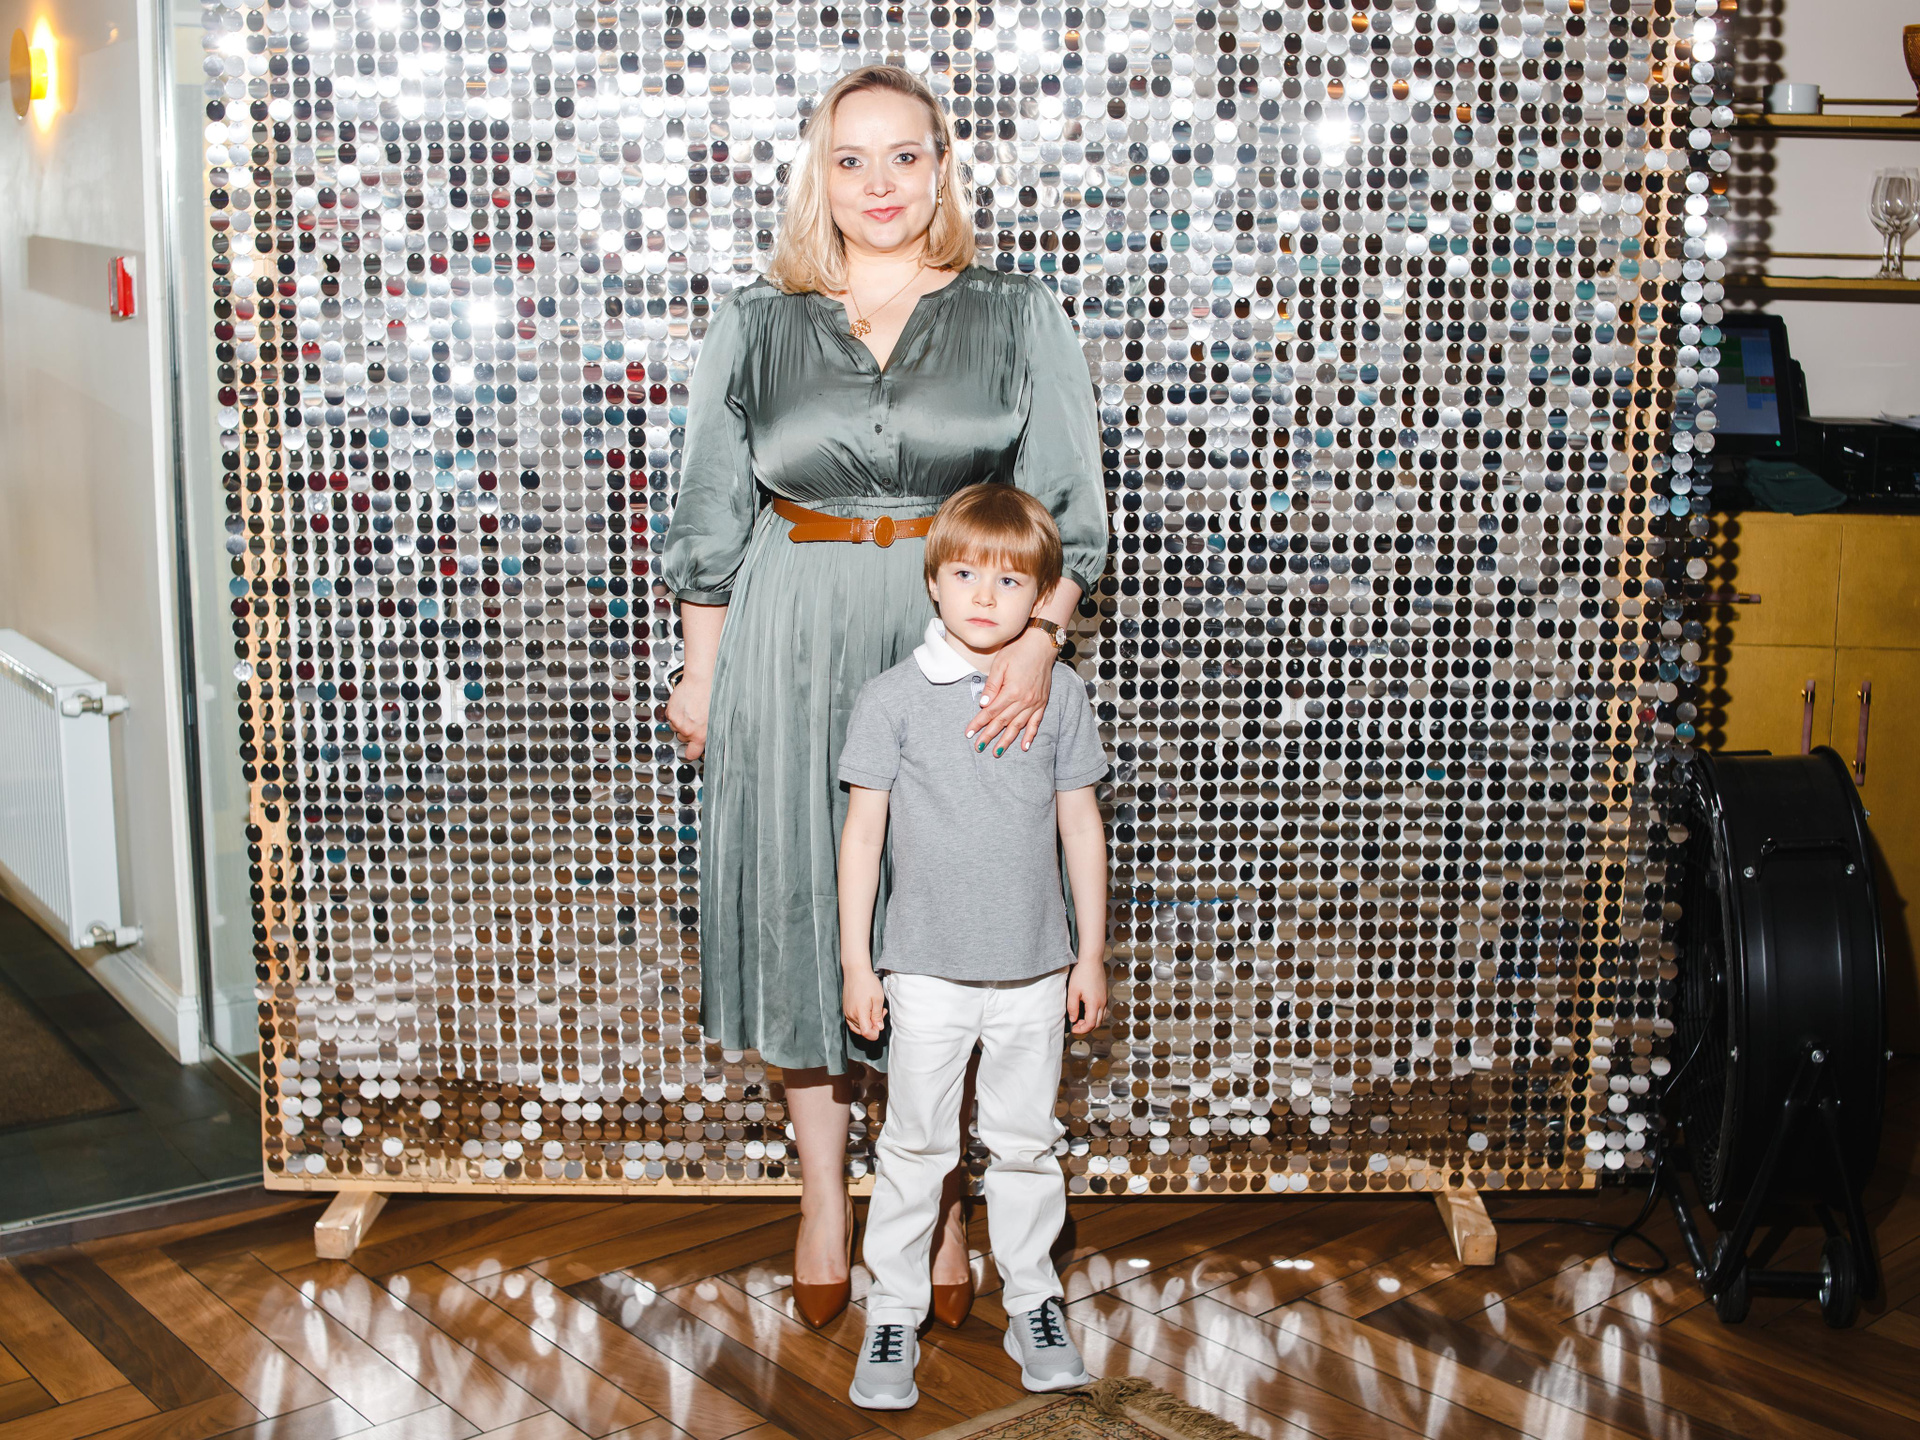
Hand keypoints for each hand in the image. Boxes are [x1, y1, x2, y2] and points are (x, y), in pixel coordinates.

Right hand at [666, 674, 711, 760]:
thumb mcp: (717, 718)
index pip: (692, 754)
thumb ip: (709, 731)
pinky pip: (671, 717)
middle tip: (695, 720)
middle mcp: (688, 730)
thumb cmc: (712, 696)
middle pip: (684, 738)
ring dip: (682, 722)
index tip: (692, 750)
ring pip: (677, 727)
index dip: (692, 752)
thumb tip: (707, 737)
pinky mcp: (671, 712)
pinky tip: (685, 705)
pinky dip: (676, 713)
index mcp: (701, 735)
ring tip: (691, 710)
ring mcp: (678, 721)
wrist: (701, 681)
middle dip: (688, 732)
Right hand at [844, 966, 886, 1040]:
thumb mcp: (878, 998)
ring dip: (868, 1023)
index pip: (866, 1033)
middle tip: (881, 1013)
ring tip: (875, 1010)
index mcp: (860, 1012)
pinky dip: (861, 1020)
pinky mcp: (845, 1009)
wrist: (855, 971)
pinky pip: (853, 1022)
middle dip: (873, 1026)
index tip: (880, 1026)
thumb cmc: (868, 983)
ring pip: (858, 1027)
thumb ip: (878, 1015)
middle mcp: (851, 1014)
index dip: (875, 1034)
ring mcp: (847, 1012)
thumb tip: (879, 1027)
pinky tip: (867, 1011)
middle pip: (863, 1031)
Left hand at [969, 626, 1055, 757]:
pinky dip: (1030, 735)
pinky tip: (1024, 746)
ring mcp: (1035, 703)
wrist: (1041, 644)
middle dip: (989, 735)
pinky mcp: (1042, 702)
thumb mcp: (999, 664)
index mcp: (1011, 691)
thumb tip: (983, 704)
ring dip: (1007, 740)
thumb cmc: (1018, 650)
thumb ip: (991, 685)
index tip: (969, 733)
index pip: (990, 712)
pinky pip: (1036, 723)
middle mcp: (1024, 700)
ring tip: (996, 752)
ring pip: (1018, 726)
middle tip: (978, 747)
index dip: (978, 723)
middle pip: (1002, 722)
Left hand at [1066, 955, 1107, 1034]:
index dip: (1081, 1030)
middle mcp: (1102, 1003)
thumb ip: (1072, 1007)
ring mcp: (1105, 998)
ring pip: (1101, 1017)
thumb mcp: (1073, 991)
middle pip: (1097, 1023)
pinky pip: (1102, 1010)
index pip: (1090, 1024)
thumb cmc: (1082, 973)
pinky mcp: (1104, 994)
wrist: (1092, 960)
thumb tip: (1073, 1018)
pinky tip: (1087, 1010)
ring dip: (1092, 1021)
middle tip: (1076, 1025)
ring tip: (1080, 1018)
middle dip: (1087, 1028)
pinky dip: (1095, 1014)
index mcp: (1094, 1003)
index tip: (1073, 1029)